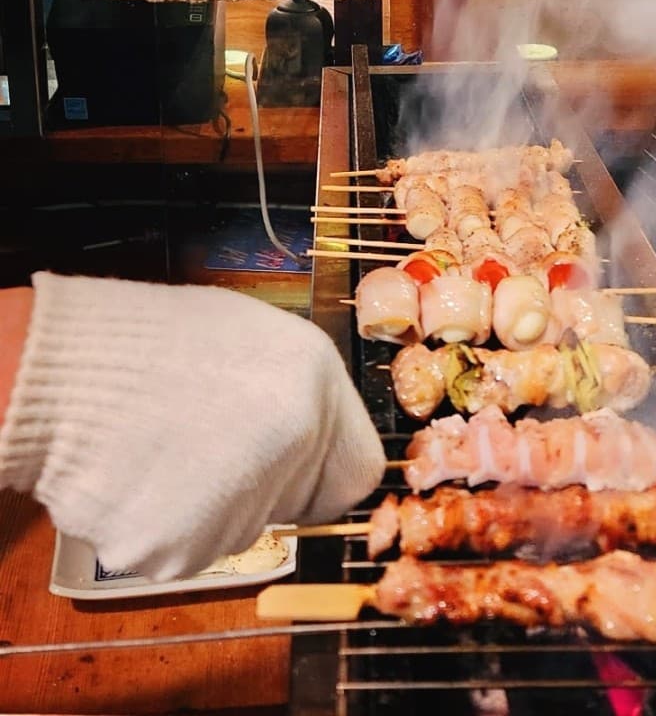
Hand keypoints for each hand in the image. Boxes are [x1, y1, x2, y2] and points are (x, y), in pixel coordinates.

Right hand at [0, 272, 384, 580]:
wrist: (68, 372)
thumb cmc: (151, 342)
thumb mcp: (248, 337)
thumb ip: (295, 389)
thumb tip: (312, 429)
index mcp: (316, 381)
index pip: (358, 472)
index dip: (323, 471)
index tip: (296, 465)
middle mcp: (296, 442)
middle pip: (296, 505)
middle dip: (262, 487)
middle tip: (208, 448)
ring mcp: (243, 500)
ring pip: (237, 528)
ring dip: (207, 502)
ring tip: (163, 447)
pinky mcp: (185, 549)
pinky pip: (184, 550)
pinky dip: (161, 525)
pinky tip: (138, 477)